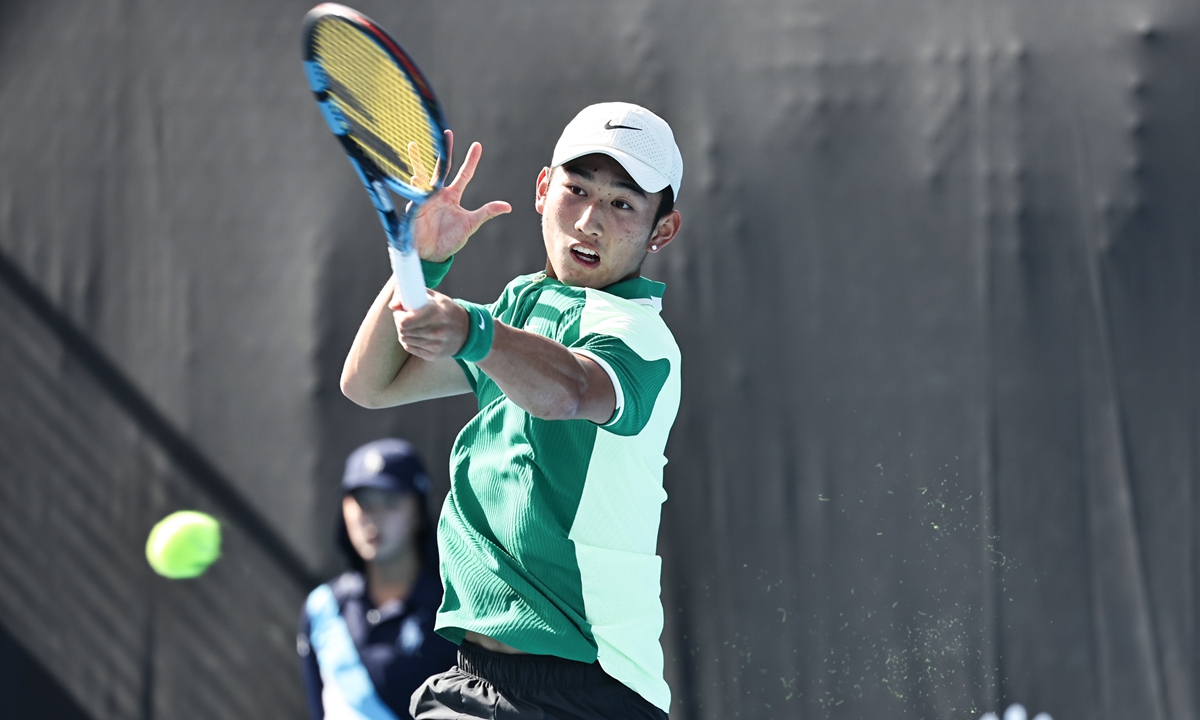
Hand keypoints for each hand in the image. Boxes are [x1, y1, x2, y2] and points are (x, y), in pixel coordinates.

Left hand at [389, 288, 469, 359]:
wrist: (467, 332)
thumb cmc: (448, 311)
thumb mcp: (434, 297)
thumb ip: (412, 294)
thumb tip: (392, 305)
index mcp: (436, 314)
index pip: (405, 321)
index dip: (398, 315)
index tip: (401, 311)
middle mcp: (436, 331)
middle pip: (403, 330)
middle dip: (400, 322)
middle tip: (406, 317)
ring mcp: (435, 345)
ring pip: (405, 339)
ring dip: (404, 332)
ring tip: (412, 326)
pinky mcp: (433, 355)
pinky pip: (410, 348)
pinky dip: (409, 341)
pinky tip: (416, 335)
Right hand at [408, 130, 511, 261]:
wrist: (432, 254)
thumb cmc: (450, 240)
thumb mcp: (471, 224)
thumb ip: (486, 213)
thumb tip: (508, 206)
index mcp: (452, 195)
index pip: (464, 174)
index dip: (471, 160)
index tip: (477, 145)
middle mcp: (438, 193)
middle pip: (442, 166)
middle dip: (444, 150)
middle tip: (446, 133)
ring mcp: (424, 198)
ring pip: (421, 174)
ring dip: (417, 161)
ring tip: (412, 144)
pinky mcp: (413, 206)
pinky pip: (413, 193)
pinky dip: (414, 186)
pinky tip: (414, 179)